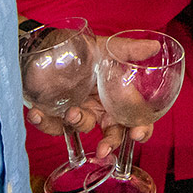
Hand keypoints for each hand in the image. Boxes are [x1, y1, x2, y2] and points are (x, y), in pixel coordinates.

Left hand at [23, 33, 155, 157]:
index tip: (137, 134)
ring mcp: (76, 113)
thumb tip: (154, 46)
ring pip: (82, 128)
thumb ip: (129, 50)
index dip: (140, 129)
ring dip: (78, 123)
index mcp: (116, 97)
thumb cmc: (80, 47)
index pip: (134, 118)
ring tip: (71, 112)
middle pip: (111, 133)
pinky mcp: (54, 115)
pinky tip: (37, 114)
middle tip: (104, 149)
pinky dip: (44, 122)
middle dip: (110, 143)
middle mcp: (99, 108)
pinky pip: (51, 125)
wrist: (48, 44)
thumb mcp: (106, 47)